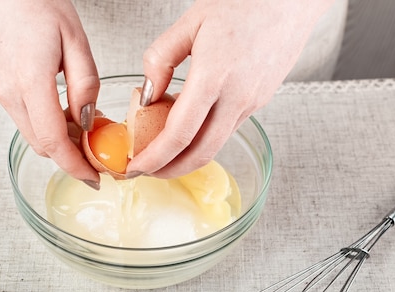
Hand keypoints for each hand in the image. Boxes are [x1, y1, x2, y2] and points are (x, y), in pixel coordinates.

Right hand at [0, 0, 100, 187]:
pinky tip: (69, 115)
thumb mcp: (75, 39)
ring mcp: (3, 94)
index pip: (53, 140)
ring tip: (88, 131)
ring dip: (61, 143)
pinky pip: (28, 121)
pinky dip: (50, 128)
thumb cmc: (36, 4)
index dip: (75, 165)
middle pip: (43, 145)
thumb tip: (88, 120)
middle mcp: (11, 94)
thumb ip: (85, 84)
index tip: (94, 178)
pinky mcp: (2, 90)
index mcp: (31, 82)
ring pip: (35, 136)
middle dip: (72, 158)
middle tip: (100, 154)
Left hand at [128, 0, 333, 177]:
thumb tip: (147, 93)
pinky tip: (190, 128)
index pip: (179, 135)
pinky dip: (204, 139)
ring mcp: (252, 102)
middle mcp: (237, 97)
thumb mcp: (191, 22)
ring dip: (187, 158)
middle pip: (200, 154)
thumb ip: (161, 58)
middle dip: (169, 170)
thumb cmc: (245, 2)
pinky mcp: (260, 101)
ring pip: (216, 145)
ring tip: (163, 153)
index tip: (135, 167)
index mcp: (214, 76)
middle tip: (146, 172)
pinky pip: (228, 129)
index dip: (154, 158)